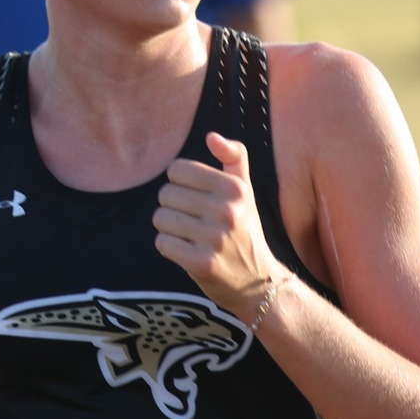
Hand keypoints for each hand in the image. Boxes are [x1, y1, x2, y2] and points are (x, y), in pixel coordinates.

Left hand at [154, 132, 282, 317]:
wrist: (258, 282)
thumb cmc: (245, 231)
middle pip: (166, 194)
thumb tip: (211, 136)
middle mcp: (227, 211)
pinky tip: (187, 252)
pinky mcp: (202, 263)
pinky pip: (162, 243)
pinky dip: (169, 248)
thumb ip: (234, 157)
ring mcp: (215, 238)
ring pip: (160, 219)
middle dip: (173, 208)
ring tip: (190, 238)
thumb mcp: (245, 192)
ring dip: (169, 229)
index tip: (195, 199)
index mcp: (235, 188)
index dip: (180, 185)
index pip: (177, 170)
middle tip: (194, 223)